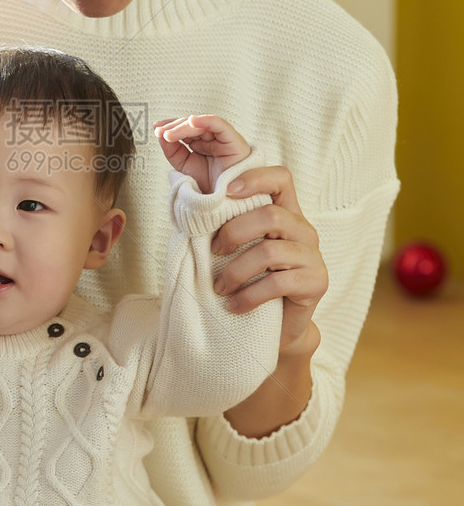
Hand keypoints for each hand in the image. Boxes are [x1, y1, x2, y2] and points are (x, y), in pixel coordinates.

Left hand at [154, 114, 249, 194]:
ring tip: (169, 134)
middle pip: (192, 126)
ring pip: (202, 124)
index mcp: (202, 144)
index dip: (170, 127)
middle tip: (160, 132)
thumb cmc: (208, 187)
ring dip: (184, 126)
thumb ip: (173, 151)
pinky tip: (192, 121)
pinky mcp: (234, 141)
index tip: (156, 129)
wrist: (224, 205)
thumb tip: (160, 134)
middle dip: (174, 127)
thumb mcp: (184, 167)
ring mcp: (224, 140)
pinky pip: (220, 126)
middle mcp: (213, 140)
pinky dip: (205, 121)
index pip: (185, 130)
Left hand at [211, 164, 327, 356]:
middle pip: (271, 216)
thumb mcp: (238, 250)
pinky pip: (277, 284)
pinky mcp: (316, 282)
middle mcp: (304, 230)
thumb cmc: (250, 282)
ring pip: (269, 252)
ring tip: (219, 288)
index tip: (225, 191)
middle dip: (233, 233)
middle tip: (213, 252)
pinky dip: (249, 296)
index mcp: (286, 213)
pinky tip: (234, 306)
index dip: (255, 178)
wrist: (277, 327)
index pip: (281, 179)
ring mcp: (313, 256)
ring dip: (235, 271)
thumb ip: (226, 227)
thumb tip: (189, 207)